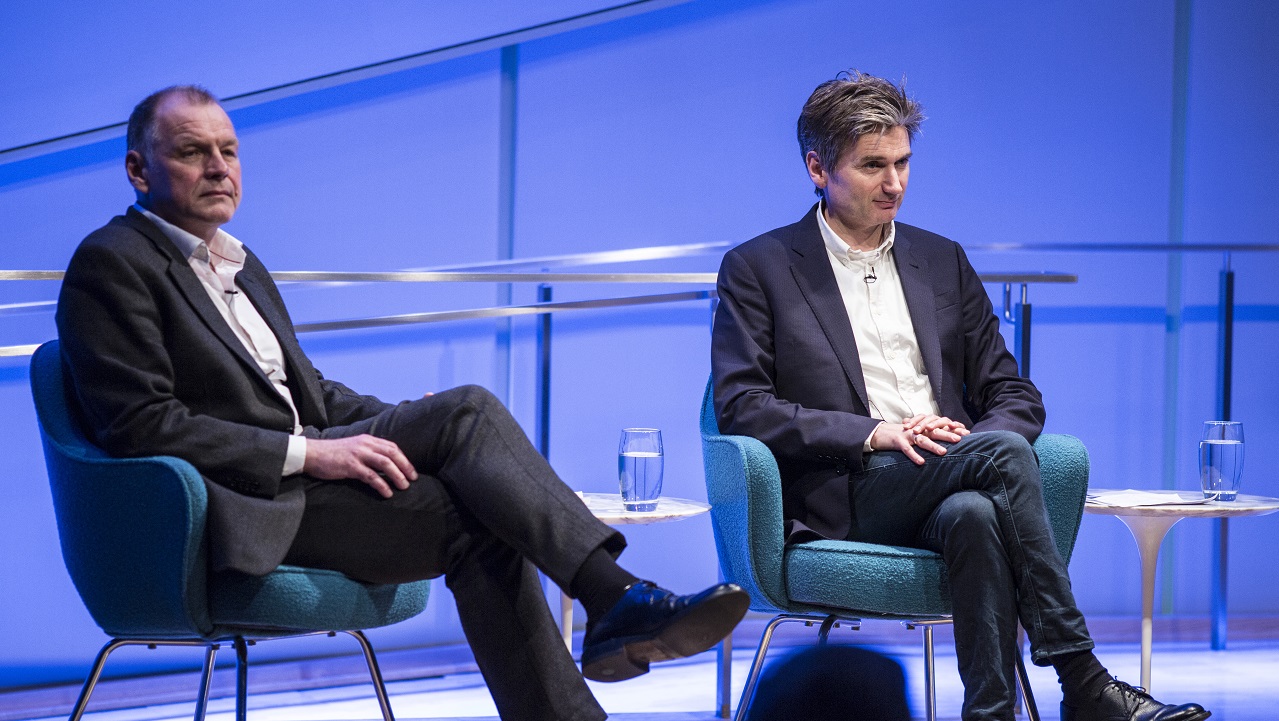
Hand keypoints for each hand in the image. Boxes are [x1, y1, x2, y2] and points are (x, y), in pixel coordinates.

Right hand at [303, 435, 417, 498]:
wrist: (312, 453)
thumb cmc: (333, 453)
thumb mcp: (354, 447)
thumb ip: (368, 452)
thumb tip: (384, 464)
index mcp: (368, 440)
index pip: (392, 447)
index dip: (404, 459)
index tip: (411, 471)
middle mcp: (366, 445)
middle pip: (392, 454)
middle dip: (406, 467)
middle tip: (413, 479)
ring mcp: (358, 455)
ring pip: (385, 463)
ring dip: (397, 476)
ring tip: (404, 487)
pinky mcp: (351, 466)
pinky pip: (371, 476)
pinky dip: (382, 485)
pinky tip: (387, 493)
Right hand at [869, 414, 967, 465]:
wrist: (879, 433)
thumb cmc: (900, 436)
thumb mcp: (916, 436)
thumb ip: (929, 438)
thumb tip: (946, 443)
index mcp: (922, 428)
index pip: (940, 427)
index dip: (952, 429)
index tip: (966, 433)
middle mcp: (917, 430)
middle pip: (934, 431)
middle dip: (947, 435)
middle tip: (959, 439)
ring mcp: (907, 434)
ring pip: (922, 440)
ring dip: (933, 446)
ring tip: (944, 452)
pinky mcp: (898, 441)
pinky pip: (907, 449)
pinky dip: (914, 455)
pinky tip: (921, 462)